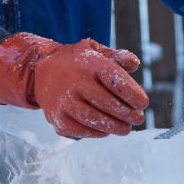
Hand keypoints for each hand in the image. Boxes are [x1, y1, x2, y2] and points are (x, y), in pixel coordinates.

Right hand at [0, 34, 148, 137]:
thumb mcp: (94, 51)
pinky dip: (98, 132)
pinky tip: (106, 130)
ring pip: (96, 120)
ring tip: (126, 128)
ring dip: (115, 127)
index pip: (115, 81)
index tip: (143, 103)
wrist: (40, 73)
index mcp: (88, 64)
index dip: (133, 94)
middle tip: (138, 119)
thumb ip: (116, 56)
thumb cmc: (77, 63)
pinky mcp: (58, 119)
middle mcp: (75, 83)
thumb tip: (134, 63)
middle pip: (108, 103)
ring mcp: (64, 103)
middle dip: (127, 114)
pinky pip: (82, 131)